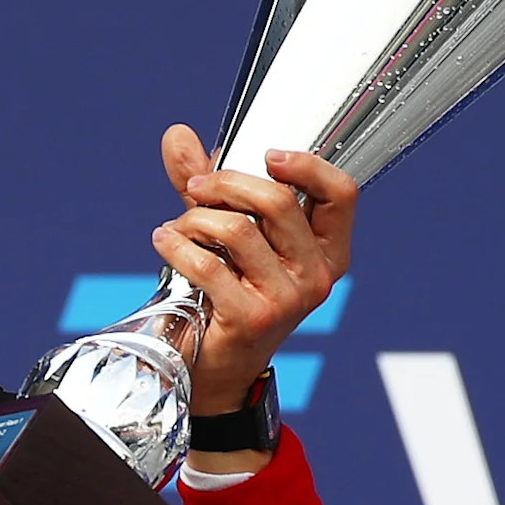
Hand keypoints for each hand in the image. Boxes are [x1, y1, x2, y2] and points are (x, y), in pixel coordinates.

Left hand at [150, 128, 356, 414]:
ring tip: (177, 228)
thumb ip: (207, 185)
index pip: (340, 194)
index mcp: (328, 252)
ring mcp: (287, 301)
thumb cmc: (227, 295)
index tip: (267, 155)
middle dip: (226, 183)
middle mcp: (317, 276)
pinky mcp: (251, 319)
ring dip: (195, 219)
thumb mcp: (224, 233)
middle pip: (279, 201)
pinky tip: (164, 243)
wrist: (213, 369)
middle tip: (195, 189)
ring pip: (238, 229)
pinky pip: (208, 264)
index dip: (307, 165)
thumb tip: (177, 134)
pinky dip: (176, 245)